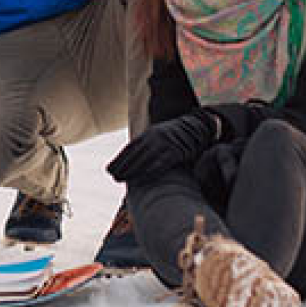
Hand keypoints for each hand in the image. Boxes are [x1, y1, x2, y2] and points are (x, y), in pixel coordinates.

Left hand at [106, 110, 220, 183]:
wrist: (196, 126)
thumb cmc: (175, 136)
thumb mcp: (158, 135)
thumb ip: (146, 145)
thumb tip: (133, 161)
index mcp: (147, 134)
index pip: (129, 149)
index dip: (119, 160)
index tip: (109, 170)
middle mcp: (153, 138)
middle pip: (134, 154)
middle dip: (122, 167)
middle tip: (113, 177)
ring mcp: (164, 144)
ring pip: (144, 160)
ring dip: (132, 171)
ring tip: (121, 180)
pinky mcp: (176, 152)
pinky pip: (160, 164)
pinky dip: (149, 173)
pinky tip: (141, 180)